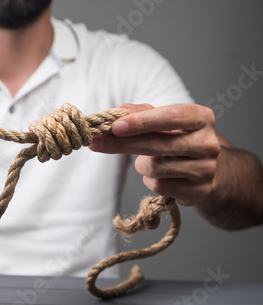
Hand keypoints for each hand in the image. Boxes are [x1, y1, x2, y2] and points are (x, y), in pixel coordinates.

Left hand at [89, 104, 220, 205]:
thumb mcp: (161, 120)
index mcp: (201, 118)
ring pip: (155, 168)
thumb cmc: (176, 138)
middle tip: (97, 143)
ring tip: (150, 159)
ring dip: (141, 164)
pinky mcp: (198, 191)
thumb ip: (137, 113)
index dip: (140, 122)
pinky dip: (150, 180)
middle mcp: (208, 143)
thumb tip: (113, 113)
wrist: (204, 169)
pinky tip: (159, 175)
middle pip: (157, 144)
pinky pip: (159, 186)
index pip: (169, 117)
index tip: (114, 126)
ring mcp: (206, 169)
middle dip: (123, 144)